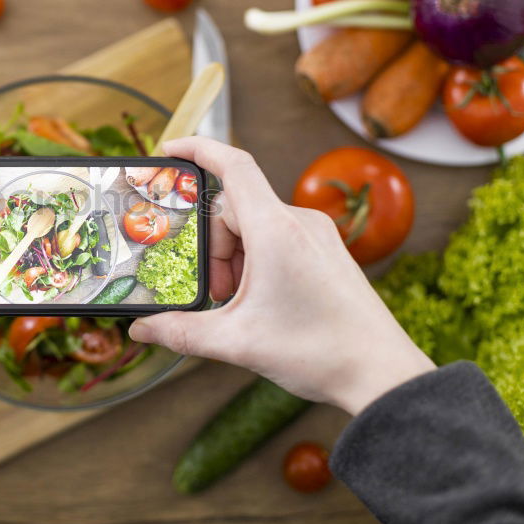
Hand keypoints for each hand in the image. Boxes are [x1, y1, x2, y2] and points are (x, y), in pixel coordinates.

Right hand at [129, 137, 433, 414]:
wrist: (382, 374)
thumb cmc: (319, 352)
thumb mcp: (237, 342)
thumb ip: (181, 332)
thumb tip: (141, 329)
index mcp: (276, 230)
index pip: (233, 165)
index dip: (198, 149)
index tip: (170, 150)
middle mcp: (299, 221)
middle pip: (233, 209)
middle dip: (213, 249)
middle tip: (216, 294)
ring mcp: (317, 234)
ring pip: (254, 226)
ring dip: (234, 259)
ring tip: (241, 306)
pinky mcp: (326, 250)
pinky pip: (277, 238)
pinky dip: (256, 262)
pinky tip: (261, 302)